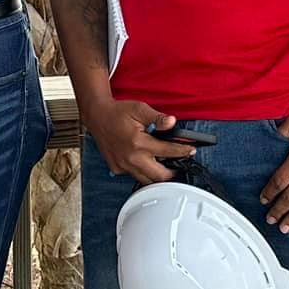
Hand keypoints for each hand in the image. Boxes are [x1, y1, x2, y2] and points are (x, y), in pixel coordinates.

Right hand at [82, 96, 198, 183]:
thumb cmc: (117, 112)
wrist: (97, 116)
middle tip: (179, 165)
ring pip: (146, 180)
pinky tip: (146, 163)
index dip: (183, 151)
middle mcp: (131, 157)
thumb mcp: (139, 109)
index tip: (191, 151)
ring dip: (157, 175)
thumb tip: (172, 122)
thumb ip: (157, 118)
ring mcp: (123, 165)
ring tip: (165, 166)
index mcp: (139, 142)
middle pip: (159, 176)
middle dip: (172, 172)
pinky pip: (134, 175)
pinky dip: (142, 172)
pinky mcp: (117, 168)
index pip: (168, 152)